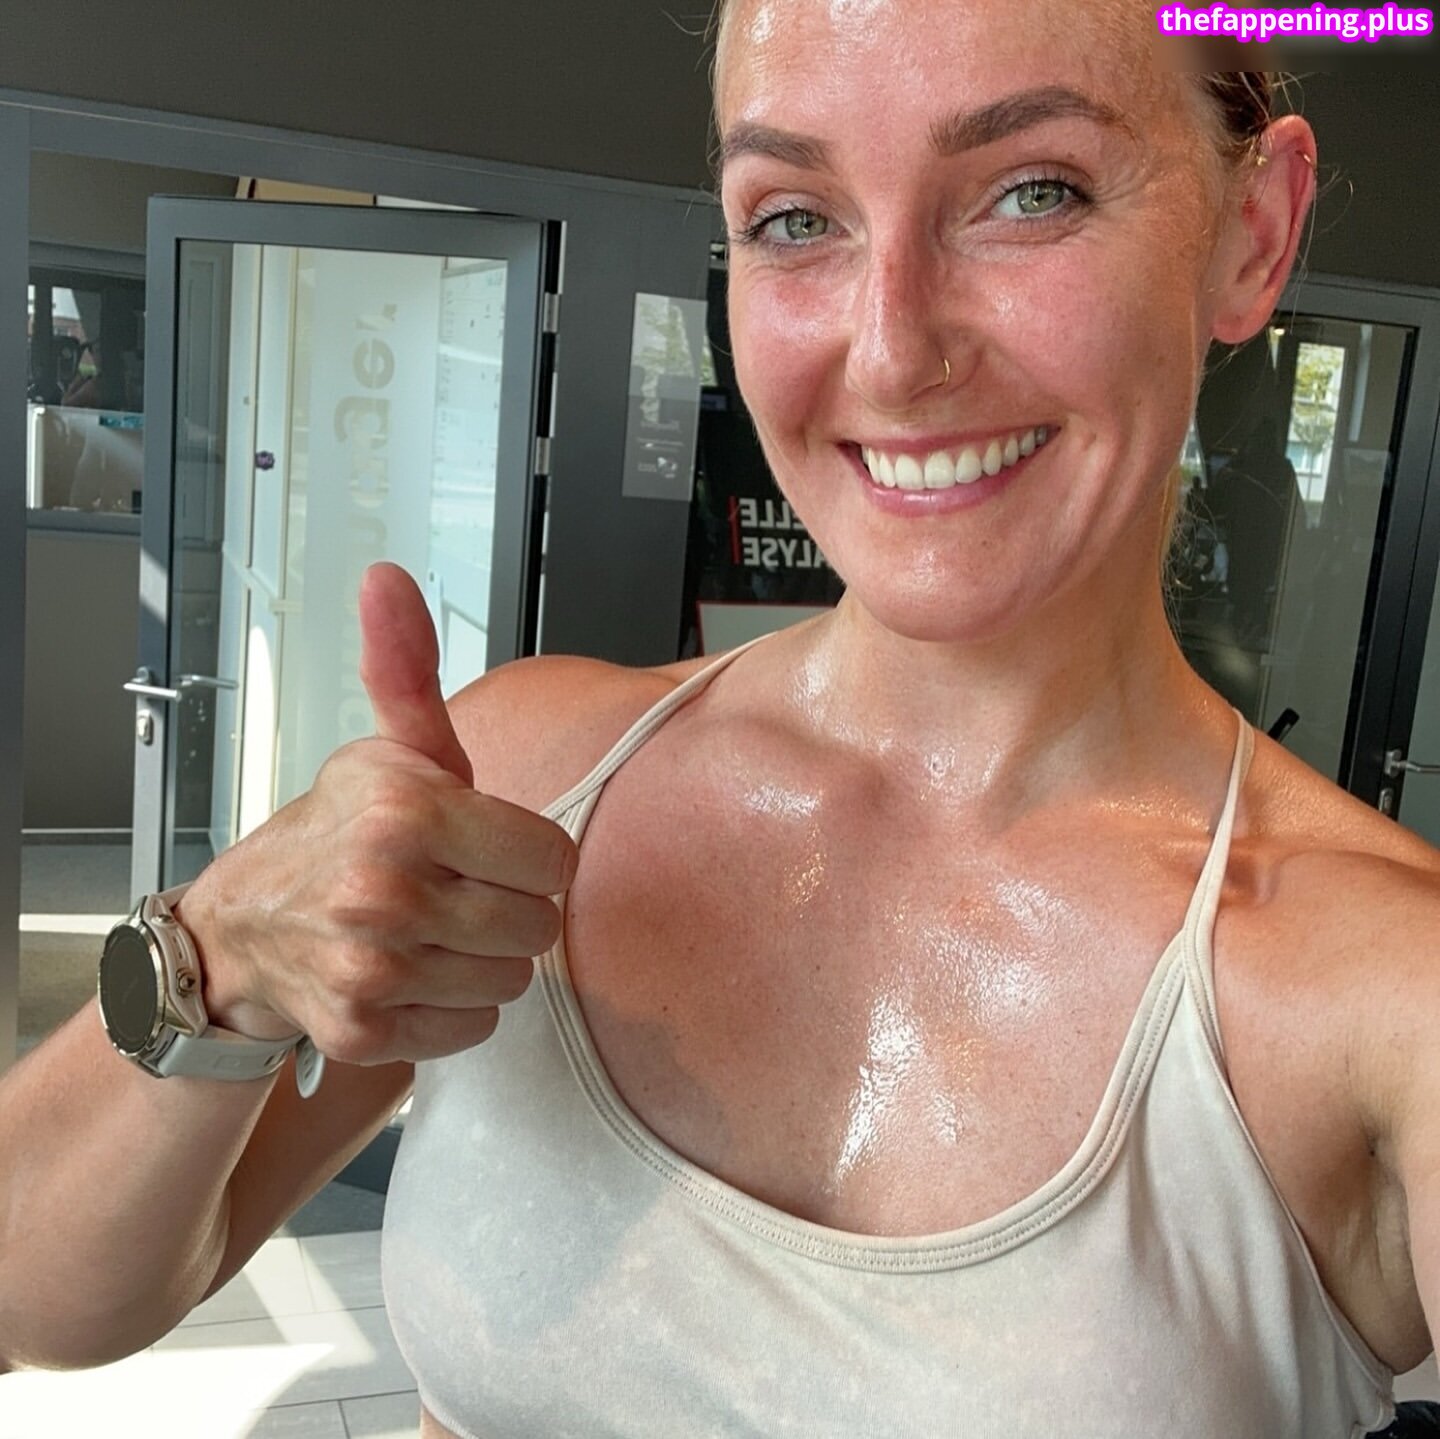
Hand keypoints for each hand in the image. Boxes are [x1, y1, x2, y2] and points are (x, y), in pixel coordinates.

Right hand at [174, 562, 579, 1063]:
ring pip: (511, 980)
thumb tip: (385, 579)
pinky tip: (412, 974)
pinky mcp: (365, 1029)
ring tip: (430, 931)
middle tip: (456, 891)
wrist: (243, 929)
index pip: (553, 858)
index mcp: (407, 811)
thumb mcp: (387, 751)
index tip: (487, 847)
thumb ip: (408, 671)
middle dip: (508, 908)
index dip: (527, 854)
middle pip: (539, 924)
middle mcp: (385, 891)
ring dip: (482, 959)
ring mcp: (371, 967)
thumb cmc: (335, 835)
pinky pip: (474, 1027)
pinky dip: (452, 1007)